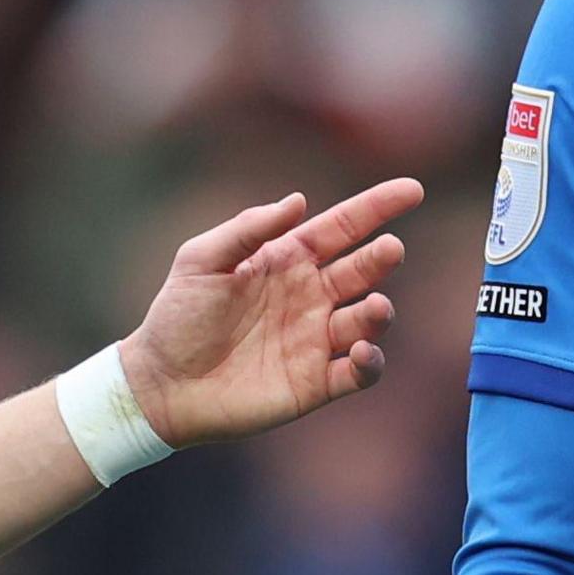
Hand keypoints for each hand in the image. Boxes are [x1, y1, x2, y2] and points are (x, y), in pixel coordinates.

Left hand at [119, 179, 423, 447]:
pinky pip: (359, 373)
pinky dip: (371, 362)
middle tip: (390, 249)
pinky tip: (362, 350)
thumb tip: (299, 201)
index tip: (412, 189)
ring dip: (378, 312)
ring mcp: (316, 340)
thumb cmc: (177, 317)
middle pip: (362, 270)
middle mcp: (310, 297)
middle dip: (382, 258)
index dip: (377, 207)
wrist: (161, 385)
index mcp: (287, 260)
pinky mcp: (316, 383)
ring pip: (367, 320)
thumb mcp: (200, 260)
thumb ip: (248, 229)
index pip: (342, 228)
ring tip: (373, 306)